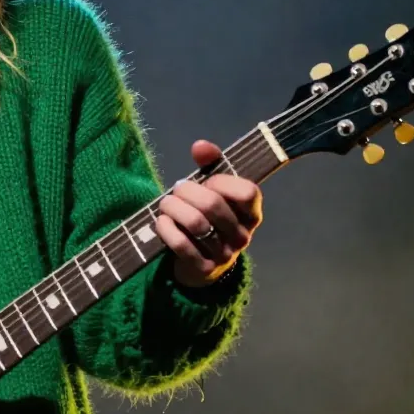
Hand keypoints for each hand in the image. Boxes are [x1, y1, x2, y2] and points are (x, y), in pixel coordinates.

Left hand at [155, 139, 263, 287]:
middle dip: (186, 191)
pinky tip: (162, 221)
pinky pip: (181, 244)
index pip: (247, 192)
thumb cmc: (210, 217)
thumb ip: (211, 163)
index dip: (223, 181)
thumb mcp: (214, 189)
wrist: (203, 262)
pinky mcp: (203, 268)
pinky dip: (166, 228)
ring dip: (173, 207)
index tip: (208, 181)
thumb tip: (200, 146)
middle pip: (213, 205)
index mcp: (251, 213)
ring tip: (165, 203)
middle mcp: (242, 235)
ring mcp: (225, 255)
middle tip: (176, 188)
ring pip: (195, 223)